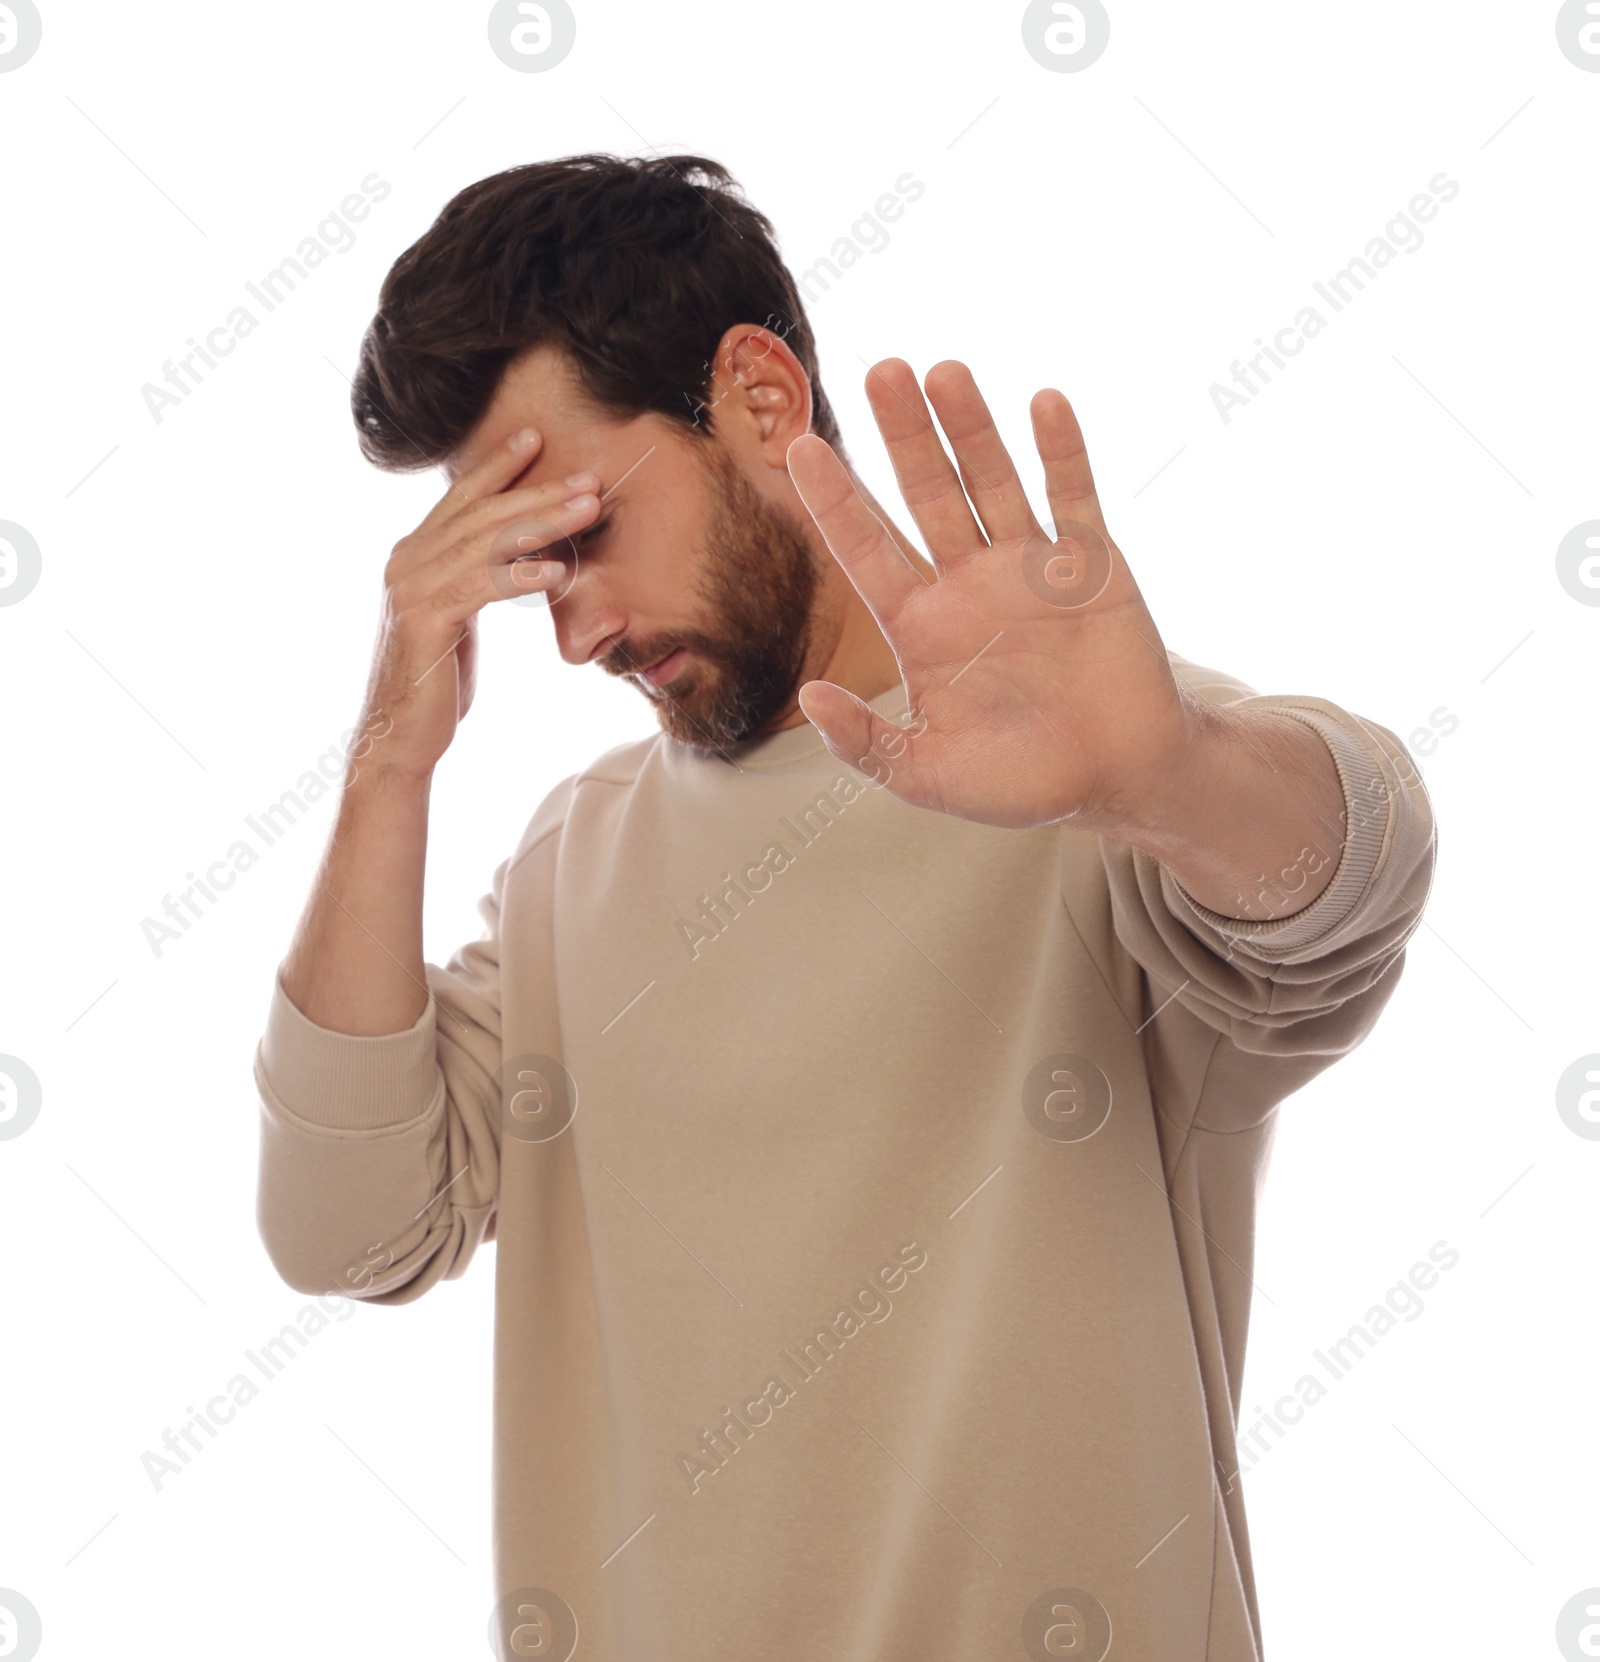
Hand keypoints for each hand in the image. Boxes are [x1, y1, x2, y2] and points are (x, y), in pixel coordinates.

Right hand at [358, 427, 602, 781]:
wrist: (400, 738)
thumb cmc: (437, 682)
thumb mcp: (458, 618)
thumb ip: (474, 580)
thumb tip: (514, 558)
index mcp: (415, 554)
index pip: (462, 499)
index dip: (498, 466)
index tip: (537, 437)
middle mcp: (406, 561)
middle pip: (481, 514)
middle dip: (538, 492)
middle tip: (588, 479)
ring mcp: (410, 589)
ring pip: (485, 543)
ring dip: (541, 523)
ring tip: (587, 511)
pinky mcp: (423, 621)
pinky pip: (479, 587)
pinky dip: (520, 575)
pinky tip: (558, 571)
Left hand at [787, 359, 1199, 834]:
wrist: (1118, 779)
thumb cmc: (1021, 783)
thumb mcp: (925, 775)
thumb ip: (864, 742)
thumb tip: (808, 696)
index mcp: (922, 626)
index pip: (866, 550)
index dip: (833, 500)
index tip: (796, 447)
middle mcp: (968, 583)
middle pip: (926, 495)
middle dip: (902, 437)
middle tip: (878, 371)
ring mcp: (1028, 568)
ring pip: (991, 482)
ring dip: (969, 429)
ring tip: (943, 371)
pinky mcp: (1090, 566)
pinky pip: (1073, 499)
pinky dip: (1061, 452)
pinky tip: (1042, 402)